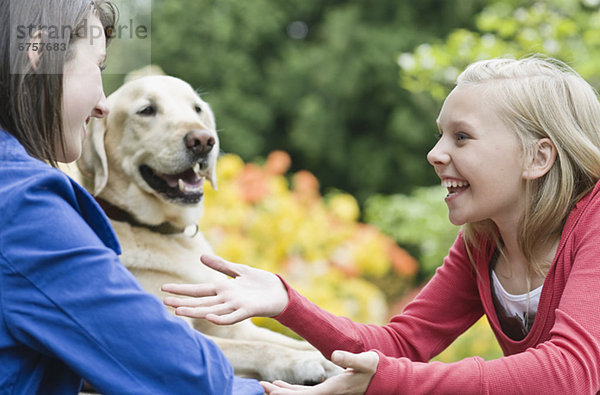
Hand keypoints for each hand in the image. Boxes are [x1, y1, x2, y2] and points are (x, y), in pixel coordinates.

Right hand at [161, 254, 288, 324]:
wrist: (279, 292)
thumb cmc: (260, 283)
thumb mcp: (238, 270)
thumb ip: (220, 265)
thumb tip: (201, 257)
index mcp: (222, 289)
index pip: (197, 290)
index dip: (181, 290)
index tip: (164, 289)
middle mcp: (225, 299)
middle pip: (200, 301)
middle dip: (182, 301)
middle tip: (163, 303)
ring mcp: (235, 305)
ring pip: (211, 309)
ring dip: (195, 311)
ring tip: (178, 310)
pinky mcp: (247, 310)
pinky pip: (232, 316)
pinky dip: (221, 318)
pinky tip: (209, 317)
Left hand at [260, 350, 378, 394]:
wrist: (384, 378)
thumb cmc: (374, 369)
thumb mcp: (365, 361)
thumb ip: (350, 358)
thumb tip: (335, 355)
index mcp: (333, 390)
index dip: (286, 394)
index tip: (270, 388)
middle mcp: (327, 394)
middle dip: (279, 393)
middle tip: (260, 385)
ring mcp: (327, 393)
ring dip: (283, 392)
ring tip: (267, 386)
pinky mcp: (328, 390)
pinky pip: (306, 393)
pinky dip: (292, 390)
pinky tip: (282, 385)